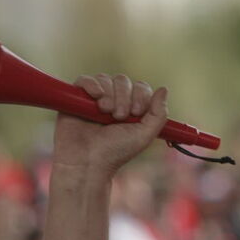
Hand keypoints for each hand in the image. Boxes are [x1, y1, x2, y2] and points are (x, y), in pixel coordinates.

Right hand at [52, 73, 167, 178]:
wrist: (87, 160)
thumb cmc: (116, 151)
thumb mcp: (144, 135)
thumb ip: (158, 114)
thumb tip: (163, 89)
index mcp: (131, 109)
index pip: (140, 87)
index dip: (140, 96)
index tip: (136, 112)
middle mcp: (113, 101)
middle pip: (123, 80)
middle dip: (124, 97)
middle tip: (119, 116)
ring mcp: (94, 99)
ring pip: (105, 79)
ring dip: (109, 94)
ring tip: (105, 112)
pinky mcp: (76, 98)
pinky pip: (85, 79)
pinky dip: (92, 85)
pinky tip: (95, 98)